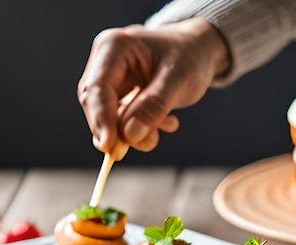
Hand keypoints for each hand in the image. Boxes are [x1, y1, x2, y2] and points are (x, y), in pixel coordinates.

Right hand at [78, 17, 229, 153]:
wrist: (199, 51)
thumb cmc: (190, 57)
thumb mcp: (180, 79)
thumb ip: (154, 106)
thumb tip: (129, 134)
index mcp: (114, 47)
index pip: (97, 88)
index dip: (101, 119)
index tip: (108, 146)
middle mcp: (105, 61)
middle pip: (96, 105)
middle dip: (118, 130)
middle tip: (147, 143)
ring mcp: (111, 79)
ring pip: (108, 117)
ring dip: (134, 132)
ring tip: (167, 124)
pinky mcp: (119, 95)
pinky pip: (121, 121)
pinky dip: (141, 129)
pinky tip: (166, 120)